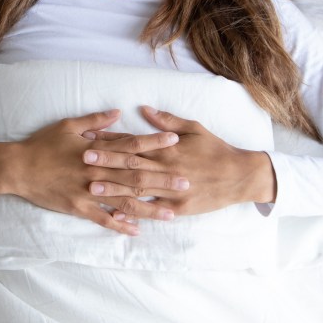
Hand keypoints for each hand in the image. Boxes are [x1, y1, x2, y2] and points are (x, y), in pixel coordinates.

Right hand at [0, 109, 185, 235]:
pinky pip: (104, 219)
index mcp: (95, 150)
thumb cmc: (42, 144)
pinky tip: (137, 230)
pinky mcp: (79, 207)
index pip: (131, 145)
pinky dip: (121, 225)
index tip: (175, 140)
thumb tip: (118, 112)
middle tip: (186, 182)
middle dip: (162, 179)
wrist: (17, 168)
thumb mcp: (67, 125)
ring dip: (150, 207)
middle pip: (135, 176)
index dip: (154, 142)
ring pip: (125, 201)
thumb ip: (95, 120)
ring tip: (172, 213)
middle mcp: (96, 172)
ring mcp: (88, 192)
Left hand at [84, 106, 275, 216]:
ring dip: (114, 187)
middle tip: (82, 158)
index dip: (111, 140)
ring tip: (92, 186)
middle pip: (131, 164)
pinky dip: (135, 212)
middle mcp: (166, 168)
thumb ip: (167, 120)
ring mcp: (171, 189)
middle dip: (106, 161)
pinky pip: (153, 210)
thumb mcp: (193, 128)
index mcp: (167, 148)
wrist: (240, 175)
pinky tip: (116, 212)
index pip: (133, 142)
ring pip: (138, 189)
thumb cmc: (215, 149)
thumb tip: (144, 110)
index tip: (91, 136)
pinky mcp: (178, 207)